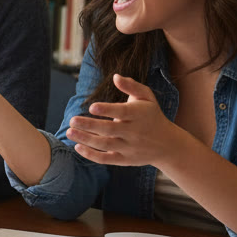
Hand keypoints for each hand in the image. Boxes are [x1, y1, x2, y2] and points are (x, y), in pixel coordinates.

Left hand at [65, 74, 183, 166]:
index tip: (92, 107)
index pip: (122, 112)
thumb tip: (115, 76)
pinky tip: (77, 147)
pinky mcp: (124, 160)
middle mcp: (134, 132)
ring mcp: (129, 147)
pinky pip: (106, 159)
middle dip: (89, 125)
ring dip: (85, 139)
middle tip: (72, 120)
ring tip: (69, 132)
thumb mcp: (147, 97)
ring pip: (105, 145)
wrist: (167, 144)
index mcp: (139, 114)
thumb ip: (131, 86)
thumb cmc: (151, 115)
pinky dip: (91, 155)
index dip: (107, 110)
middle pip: (109, 130)